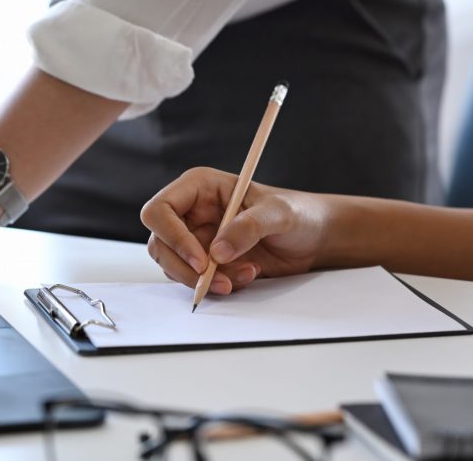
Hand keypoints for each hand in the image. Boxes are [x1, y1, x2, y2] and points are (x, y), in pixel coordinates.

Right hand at [140, 167, 331, 293]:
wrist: (313, 238)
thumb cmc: (297, 212)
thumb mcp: (278, 213)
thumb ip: (248, 227)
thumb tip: (216, 252)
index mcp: (198, 188)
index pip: (160, 210)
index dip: (172, 236)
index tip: (201, 260)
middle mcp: (190, 213)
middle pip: (160, 243)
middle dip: (185, 267)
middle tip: (215, 280)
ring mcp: (195, 238)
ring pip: (173, 266)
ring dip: (204, 279)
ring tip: (243, 274)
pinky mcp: (205, 262)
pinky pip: (194, 279)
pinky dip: (216, 285)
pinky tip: (245, 275)